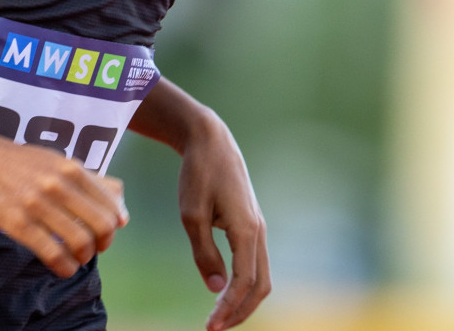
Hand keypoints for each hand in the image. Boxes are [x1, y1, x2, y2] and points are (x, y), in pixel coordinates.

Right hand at [0, 132, 128, 277]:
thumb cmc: (19, 162)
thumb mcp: (57, 160)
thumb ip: (88, 180)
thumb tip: (121, 205)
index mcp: (72, 169)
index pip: (111, 206)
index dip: (114, 226)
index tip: (104, 234)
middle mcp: (59, 185)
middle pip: (102, 226)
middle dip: (103, 244)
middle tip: (93, 249)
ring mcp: (38, 205)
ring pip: (81, 242)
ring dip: (83, 257)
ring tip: (76, 258)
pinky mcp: (18, 223)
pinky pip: (53, 254)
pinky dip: (65, 267)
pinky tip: (63, 268)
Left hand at [178, 115, 269, 329]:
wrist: (210, 141)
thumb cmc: (198, 175)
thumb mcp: (191, 215)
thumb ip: (205, 253)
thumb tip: (217, 289)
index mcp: (246, 230)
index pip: (243, 282)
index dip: (228, 308)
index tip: (209, 325)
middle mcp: (259, 232)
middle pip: (260, 286)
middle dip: (240, 312)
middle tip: (214, 328)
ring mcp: (258, 228)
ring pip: (262, 277)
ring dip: (244, 301)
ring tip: (220, 317)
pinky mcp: (251, 225)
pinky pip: (256, 264)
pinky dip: (245, 285)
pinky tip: (226, 292)